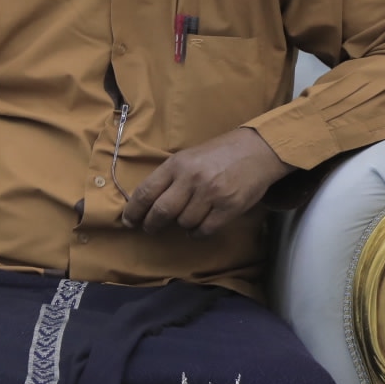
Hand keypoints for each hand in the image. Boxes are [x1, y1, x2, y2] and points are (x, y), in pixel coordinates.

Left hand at [121, 127, 291, 236]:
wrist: (257, 150)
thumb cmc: (217, 155)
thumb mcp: (187, 157)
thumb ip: (168, 177)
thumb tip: (145, 203)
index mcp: (176, 164)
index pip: (145, 192)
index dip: (133, 210)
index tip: (128, 221)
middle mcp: (191, 178)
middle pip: (161, 211)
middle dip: (152, 224)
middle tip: (151, 228)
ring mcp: (211, 193)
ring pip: (184, 222)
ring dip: (181, 225)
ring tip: (185, 218)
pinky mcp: (229, 206)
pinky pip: (205, 230)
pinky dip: (197, 233)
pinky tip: (197, 227)